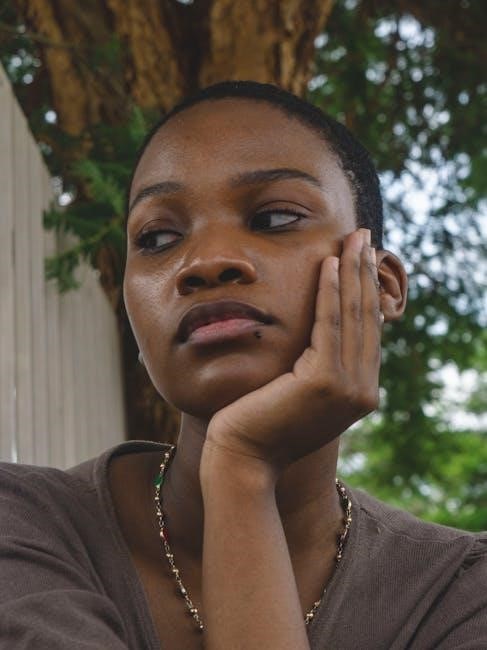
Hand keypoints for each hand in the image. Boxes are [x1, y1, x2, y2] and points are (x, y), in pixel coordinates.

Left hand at [205, 228, 382, 472]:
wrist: (243, 456)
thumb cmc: (262, 423)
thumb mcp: (301, 392)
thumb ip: (320, 367)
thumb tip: (326, 332)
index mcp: (359, 391)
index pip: (366, 330)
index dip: (365, 290)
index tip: (361, 257)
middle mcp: (362, 390)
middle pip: (366, 317)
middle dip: (365, 272)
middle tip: (363, 236)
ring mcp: (348, 388)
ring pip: (353, 316)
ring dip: (353, 272)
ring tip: (352, 238)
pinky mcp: (325, 381)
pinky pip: (329, 324)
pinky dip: (330, 291)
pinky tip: (329, 264)